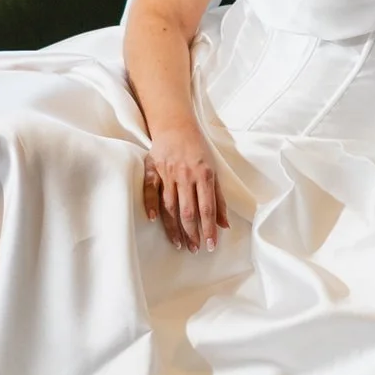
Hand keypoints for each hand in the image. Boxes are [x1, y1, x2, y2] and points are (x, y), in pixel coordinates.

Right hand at [141, 124, 226, 249]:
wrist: (176, 125)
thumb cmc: (198, 150)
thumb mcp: (214, 171)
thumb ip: (219, 198)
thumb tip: (224, 225)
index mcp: (203, 174)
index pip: (207, 208)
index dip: (209, 229)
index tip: (211, 245)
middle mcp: (185, 174)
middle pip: (188, 210)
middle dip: (192, 233)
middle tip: (194, 249)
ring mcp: (167, 171)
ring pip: (169, 205)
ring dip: (173, 227)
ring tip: (179, 244)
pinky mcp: (152, 168)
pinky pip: (149, 189)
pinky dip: (150, 204)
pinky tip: (153, 220)